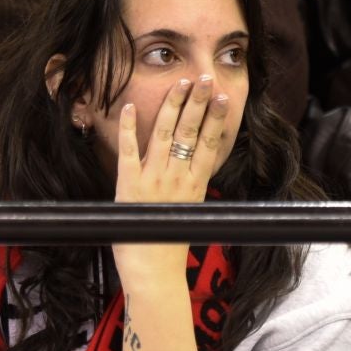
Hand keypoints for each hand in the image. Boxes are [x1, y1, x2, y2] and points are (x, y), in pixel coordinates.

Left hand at [113, 75, 230, 289]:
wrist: (154, 273)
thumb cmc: (170, 246)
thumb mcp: (190, 212)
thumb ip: (192, 187)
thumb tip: (195, 169)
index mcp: (195, 185)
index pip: (209, 143)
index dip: (216, 118)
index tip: (222, 96)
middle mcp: (177, 178)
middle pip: (191, 131)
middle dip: (198, 101)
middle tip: (204, 77)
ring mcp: (153, 179)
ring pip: (165, 133)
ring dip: (173, 105)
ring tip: (180, 83)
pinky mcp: (128, 185)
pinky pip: (128, 150)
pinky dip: (129, 127)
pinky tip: (129, 106)